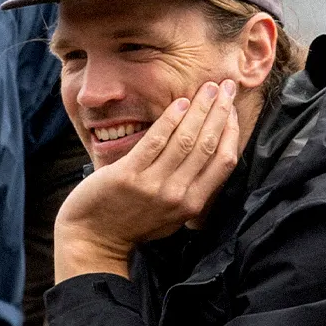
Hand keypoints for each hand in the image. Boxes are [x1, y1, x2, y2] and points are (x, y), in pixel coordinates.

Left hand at [54, 80, 241, 280]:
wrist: (93, 240)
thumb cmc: (132, 224)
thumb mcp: (171, 216)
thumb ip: (190, 192)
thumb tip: (208, 158)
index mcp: (192, 205)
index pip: (223, 161)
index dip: (231, 131)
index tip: (232, 109)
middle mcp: (178, 195)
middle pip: (207, 145)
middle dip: (220, 112)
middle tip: (227, 86)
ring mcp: (153, 185)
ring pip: (186, 140)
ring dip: (200, 109)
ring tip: (208, 88)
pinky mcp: (129, 175)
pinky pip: (155, 141)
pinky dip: (170, 120)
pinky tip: (180, 102)